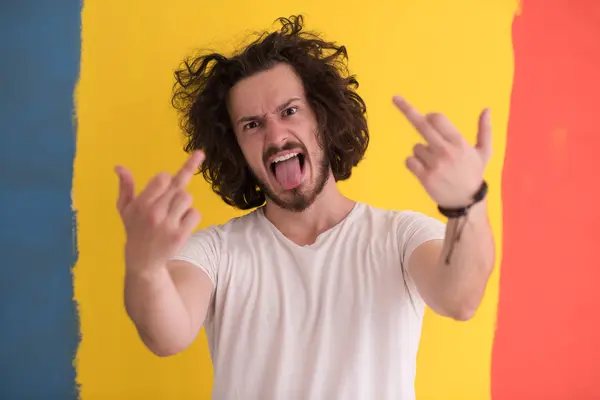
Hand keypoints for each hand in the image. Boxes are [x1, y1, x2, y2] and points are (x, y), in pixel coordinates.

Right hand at [115, 151, 204, 273]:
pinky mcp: (180, 235)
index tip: (166, 182)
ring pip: (187, 198)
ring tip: (174, 213)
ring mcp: (168, 225)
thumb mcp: (125, 209)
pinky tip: (180, 224)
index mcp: (141, 204)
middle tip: (169, 203)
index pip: (163, 178)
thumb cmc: (135, 230)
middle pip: (178, 187)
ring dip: (184, 203)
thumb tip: (119, 166)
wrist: (142, 262)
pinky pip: (195, 214)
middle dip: (176, 191)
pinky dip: (191, 216)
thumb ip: (125, 187)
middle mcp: (154, 213)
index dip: (166, 178)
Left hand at [393, 96, 491, 207]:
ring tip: (435, 164)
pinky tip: (425, 170)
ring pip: (416, 147)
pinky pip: (409, 161)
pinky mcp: (425, 177)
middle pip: (422, 125)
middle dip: (407, 109)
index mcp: (458, 142)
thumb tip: (487, 109)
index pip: (437, 119)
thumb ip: (485, 130)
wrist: (466, 201)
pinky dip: (413, 163)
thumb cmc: (474, 173)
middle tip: (395, 98)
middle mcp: (445, 151)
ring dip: (421, 152)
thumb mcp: (484, 152)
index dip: (431, 117)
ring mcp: (434, 164)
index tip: (428, 117)